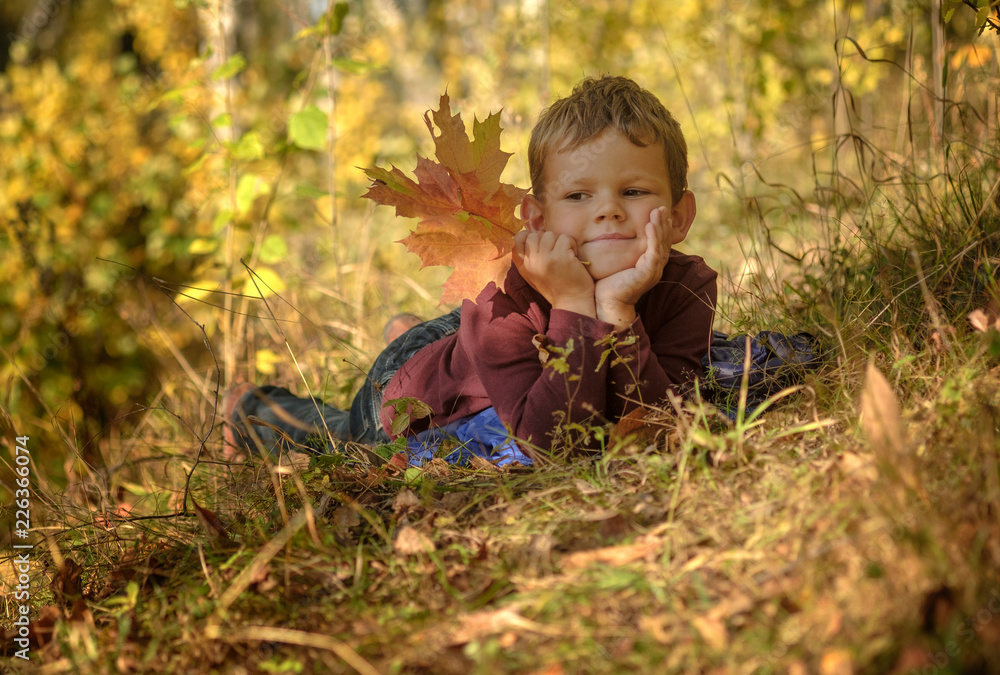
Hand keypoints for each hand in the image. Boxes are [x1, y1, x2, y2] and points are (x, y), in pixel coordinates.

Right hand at [513, 230, 595, 316]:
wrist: (571, 302)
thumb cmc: (555, 287)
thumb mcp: (533, 274)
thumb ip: (528, 258)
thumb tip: (530, 234)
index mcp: (523, 266)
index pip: (517, 239)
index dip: (528, 235)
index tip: (540, 243)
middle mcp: (531, 262)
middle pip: (534, 235)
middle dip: (546, 239)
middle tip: (555, 251)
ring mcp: (545, 258)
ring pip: (549, 234)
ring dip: (560, 242)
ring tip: (564, 254)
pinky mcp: (560, 257)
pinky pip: (564, 238)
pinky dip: (571, 244)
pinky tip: (572, 257)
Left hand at [595, 206, 672, 327]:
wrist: (607, 303)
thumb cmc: (608, 284)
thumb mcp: (617, 263)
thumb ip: (619, 251)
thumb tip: (609, 237)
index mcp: (649, 265)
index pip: (659, 242)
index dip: (660, 227)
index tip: (657, 213)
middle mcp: (654, 268)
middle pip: (663, 241)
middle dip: (663, 223)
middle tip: (661, 207)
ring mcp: (653, 271)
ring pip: (661, 244)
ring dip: (660, 226)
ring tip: (657, 212)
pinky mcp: (648, 273)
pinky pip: (654, 252)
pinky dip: (653, 238)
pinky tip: (650, 226)